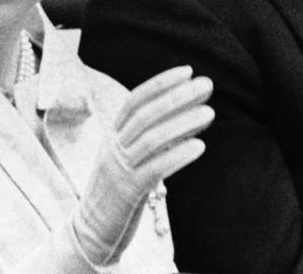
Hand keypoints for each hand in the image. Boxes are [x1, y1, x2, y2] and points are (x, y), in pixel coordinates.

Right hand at [71, 65, 213, 265]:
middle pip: (146, 114)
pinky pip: (155, 168)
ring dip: (183, 122)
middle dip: (177, 96)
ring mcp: (119, 169)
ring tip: (210, 112)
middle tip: (207, 85)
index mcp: (113, 135)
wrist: (92, 231)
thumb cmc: (120, 190)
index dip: (160, 83)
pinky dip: (178, 154)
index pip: (135, 99)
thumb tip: (197, 113)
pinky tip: (199, 146)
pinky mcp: (127, 192)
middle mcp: (114, 147)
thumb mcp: (134, 158)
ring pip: (152, 138)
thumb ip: (161, 137)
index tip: (187, 71)